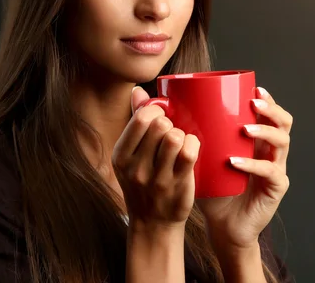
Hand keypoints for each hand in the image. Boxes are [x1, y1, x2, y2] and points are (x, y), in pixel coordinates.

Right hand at [112, 86, 199, 230]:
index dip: (156, 110)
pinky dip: (194, 144)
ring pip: (175, 137)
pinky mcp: (178, 185)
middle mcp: (136, 168)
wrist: (153, 223)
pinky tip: (191, 148)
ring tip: (181, 141)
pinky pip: (190, 152)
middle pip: (160, 125)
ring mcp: (157, 178)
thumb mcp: (131, 156)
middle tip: (171, 131)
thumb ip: (135, 122)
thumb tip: (137, 90)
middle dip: (170, 122)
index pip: (140, 119)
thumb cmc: (144, 182)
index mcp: (121, 155)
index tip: (161, 116)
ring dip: (182, 134)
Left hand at [196, 87, 292, 253]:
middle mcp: (270, 151)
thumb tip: (158, 107)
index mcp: (256, 140)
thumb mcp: (200, 157)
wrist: (222, 225)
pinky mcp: (275, 188)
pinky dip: (253, 164)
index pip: (270, 113)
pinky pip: (270, 172)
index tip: (254, 88)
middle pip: (284, 122)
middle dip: (270, 109)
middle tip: (253, 103)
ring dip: (264, 132)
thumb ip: (186, 135)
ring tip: (245, 129)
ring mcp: (276, 168)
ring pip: (282, 142)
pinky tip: (235, 162)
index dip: (267, 99)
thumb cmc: (211, 188)